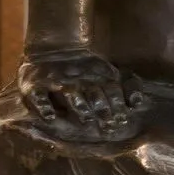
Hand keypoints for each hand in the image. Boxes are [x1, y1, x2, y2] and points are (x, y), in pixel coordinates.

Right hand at [18, 48, 145, 138]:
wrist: (54, 49)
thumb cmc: (88, 69)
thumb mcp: (111, 73)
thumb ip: (129, 87)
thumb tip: (137, 104)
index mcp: (99, 76)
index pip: (111, 90)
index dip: (117, 106)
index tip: (122, 121)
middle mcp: (79, 79)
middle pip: (93, 94)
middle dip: (102, 110)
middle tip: (108, 125)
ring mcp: (57, 81)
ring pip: (71, 94)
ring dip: (80, 106)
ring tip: (87, 120)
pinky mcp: (36, 85)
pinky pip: (39, 96)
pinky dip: (44, 106)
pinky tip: (51, 117)